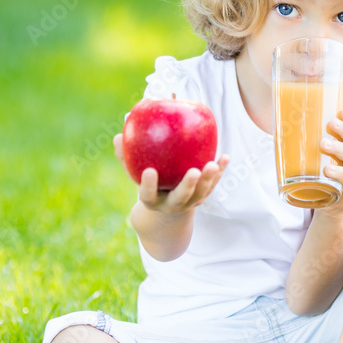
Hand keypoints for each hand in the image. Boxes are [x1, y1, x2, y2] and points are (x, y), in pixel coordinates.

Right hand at [113, 133, 229, 214]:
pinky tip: (225, 157)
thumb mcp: (134, 173)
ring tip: (213, 164)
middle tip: (194, 172)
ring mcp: (189, 202)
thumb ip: (126, 157)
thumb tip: (118, 136)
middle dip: (188, 186)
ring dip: (209, 179)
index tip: (149, 171)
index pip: (148, 195)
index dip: (148, 185)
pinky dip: (219, 171)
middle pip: (181, 197)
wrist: (166, 207)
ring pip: (201, 193)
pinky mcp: (202, 196)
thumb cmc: (149, 181)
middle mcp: (172, 204)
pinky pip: (213, 184)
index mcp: (152, 200)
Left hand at [318, 109, 342, 215]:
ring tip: (324, 144)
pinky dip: (338, 173)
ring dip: (339, 149)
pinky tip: (327, 169)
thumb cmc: (326, 177)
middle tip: (331, 123)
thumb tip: (288, 125)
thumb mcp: (326, 159)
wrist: (331, 207)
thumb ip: (318, 144)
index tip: (342, 111)